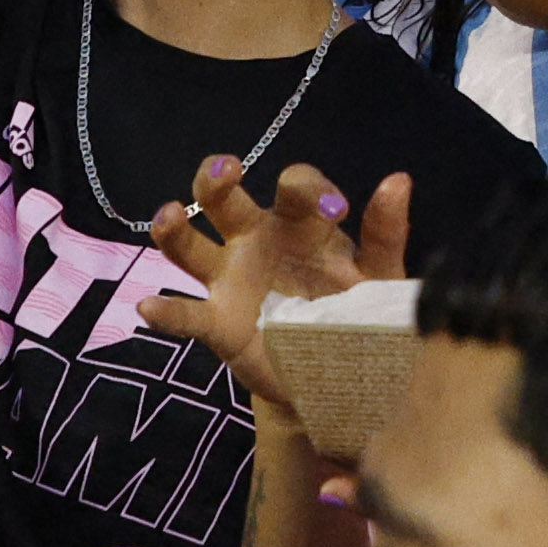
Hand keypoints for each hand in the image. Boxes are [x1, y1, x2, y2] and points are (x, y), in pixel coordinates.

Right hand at [140, 155, 413, 413]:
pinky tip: (149, 306)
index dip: (310, 188)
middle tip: (226, 171)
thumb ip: (385, 233)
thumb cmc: (358, 310)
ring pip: (189, 246)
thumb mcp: (379, 276)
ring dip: (173, 228)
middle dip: (216, 177)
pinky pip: (187, 314)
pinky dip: (167, 312)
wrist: (340, 375)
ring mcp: (230, 280)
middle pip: (224, 198)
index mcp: (299, 223)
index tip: (336, 208)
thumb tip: (398, 179)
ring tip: (169, 217)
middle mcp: (256, 240)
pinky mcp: (218, 323)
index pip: (295, 186)